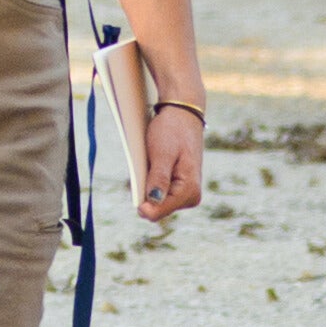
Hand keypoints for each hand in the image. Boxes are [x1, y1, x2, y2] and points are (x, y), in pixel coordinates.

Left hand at [134, 91, 206, 223]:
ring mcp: (186, 194)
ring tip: (152, 164)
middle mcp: (191, 197)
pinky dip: (151, 183)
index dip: (142, 204)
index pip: (159, 211)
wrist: (182, 115)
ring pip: (156, 203)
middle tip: (148, 166)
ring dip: (148, 186)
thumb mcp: (162, 153)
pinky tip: (153, 167)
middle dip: (146, 192)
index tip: (134, 188)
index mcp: (189, 190)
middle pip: (157, 209)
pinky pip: (159, 194)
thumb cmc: (172, 131)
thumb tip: (153, 202)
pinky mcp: (180, 188)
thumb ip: (158, 179)